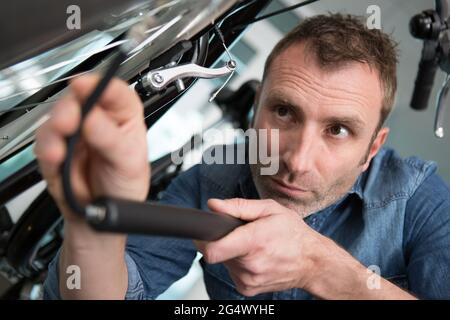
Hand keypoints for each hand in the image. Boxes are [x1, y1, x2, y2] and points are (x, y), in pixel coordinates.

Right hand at [34, 74, 149, 223]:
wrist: (103, 216)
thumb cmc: (125, 186)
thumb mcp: (128, 163)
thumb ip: (111, 139)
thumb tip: (93, 117)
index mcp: (124, 117)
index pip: (115, 92)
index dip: (102, 85)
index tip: (88, 86)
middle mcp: (98, 120)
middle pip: (80, 100)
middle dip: (71, 108)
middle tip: (70, 120)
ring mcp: (75, 133)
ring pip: (57, 118)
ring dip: (55, 130)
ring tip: (61, 148)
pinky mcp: (56, 149)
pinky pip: (44, 143)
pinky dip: (46, 149)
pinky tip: (55, 157)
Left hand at [196, 198, 416, 299]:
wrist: (312, 262)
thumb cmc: (294, 234)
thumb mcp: (270, 209)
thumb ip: (238, 206)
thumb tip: (213, 205)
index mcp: (254, 241)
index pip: (213, 250)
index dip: (203, 239)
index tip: (206, 231)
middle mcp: (250, 264)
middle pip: (216, 252)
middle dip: (224, 240)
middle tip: (242, 233)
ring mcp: (249, 279)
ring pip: (224, 262)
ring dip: (232, 252)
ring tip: (253, 245)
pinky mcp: (248, 289)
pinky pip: (232, 272)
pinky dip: (238, 264)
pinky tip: (255, 257)